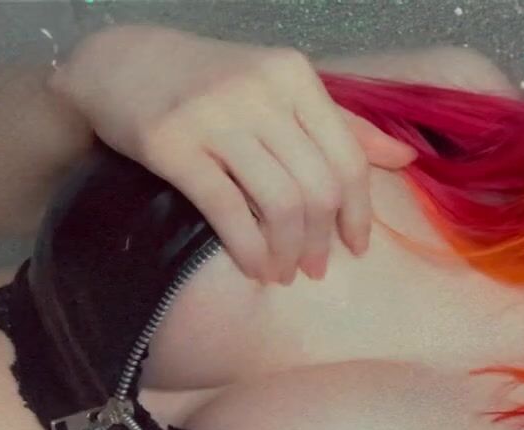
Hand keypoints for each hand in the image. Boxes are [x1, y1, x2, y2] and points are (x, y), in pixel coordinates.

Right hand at [49, 25, 415, 283]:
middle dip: (322, 240)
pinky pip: (227, 210)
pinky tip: (255, 268)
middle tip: (316, 269)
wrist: (118, 63)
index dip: (359, 213)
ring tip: (284, 273)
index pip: (349, 158)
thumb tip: (405, 158)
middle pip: (318, 187)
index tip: (357, 247)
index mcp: (294, 77)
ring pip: (279, 203)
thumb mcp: (280, 91)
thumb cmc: (212, 83)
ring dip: (287, 251)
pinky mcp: (171, 144)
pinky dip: (249, 249)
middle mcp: (259, 92)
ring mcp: (213, 115)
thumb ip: (342, 124)